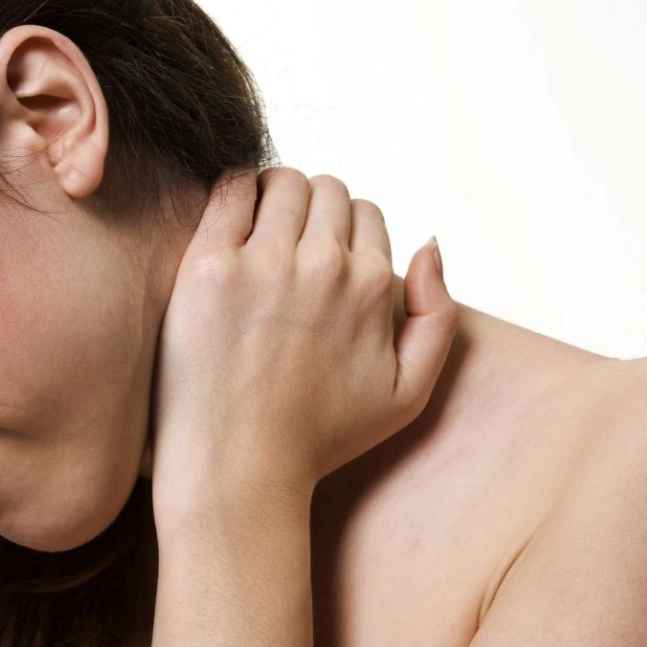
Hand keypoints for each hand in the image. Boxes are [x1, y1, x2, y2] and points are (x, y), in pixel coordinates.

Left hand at [147, 167, 457, 535]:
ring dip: (274, 195)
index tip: (321, 255)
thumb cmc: (319, 437)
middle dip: (312, 208)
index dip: (345, 230)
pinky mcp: (209, 265)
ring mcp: (263, 262)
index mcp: (371, 287)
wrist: (238, 465)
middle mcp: (323, 266)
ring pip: (281, 182)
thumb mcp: (408, 393)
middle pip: (326, 189)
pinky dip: (234, 191)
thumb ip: (437, 316)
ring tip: (258, 230)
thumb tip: (430, 244)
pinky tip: (229, 223)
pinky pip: (229, 190)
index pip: (366, 212)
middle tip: (287, 242)